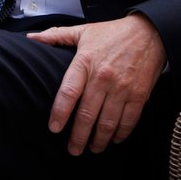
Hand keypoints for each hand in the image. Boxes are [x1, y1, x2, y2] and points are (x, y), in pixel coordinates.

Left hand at [27, 14, 166, 155]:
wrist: (149, 33)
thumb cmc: (112, 33)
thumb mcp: (83, 30)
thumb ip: (56, 36)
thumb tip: (31, 38)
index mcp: (85, 61)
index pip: (69, 92)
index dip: (60, 112)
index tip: (54, 128)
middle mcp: (103, 77)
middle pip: (87, 114)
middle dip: (78, 136)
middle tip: (72, 149)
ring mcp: (122, 88)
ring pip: (108, 122)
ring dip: (99, 140)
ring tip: (92, 148)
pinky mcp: (139, 95)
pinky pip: (129, 120)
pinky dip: (120, 133)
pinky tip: (114, 139)